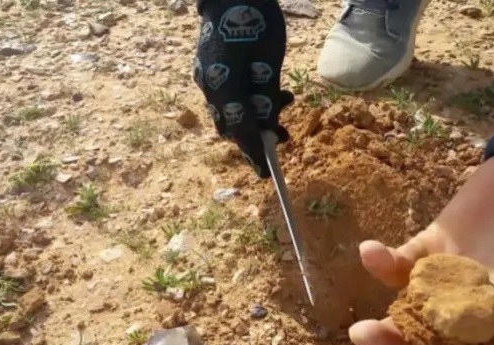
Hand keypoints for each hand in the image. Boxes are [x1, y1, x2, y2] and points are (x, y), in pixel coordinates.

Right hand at [193, 0, 293, 177]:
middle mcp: (210, 86)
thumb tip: (268, 129)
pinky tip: (271, 89)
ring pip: (231, 111)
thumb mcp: (268, 60)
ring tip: (286, 100)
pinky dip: (248, 100)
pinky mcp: (211, 68)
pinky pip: (228, 95)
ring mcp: (207, 77)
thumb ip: (266, 96)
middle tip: (284, 137)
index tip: (266, 174)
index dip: (255, 153)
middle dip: (257, 136)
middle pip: (233, 125)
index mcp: (223, 86)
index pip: (240, 130)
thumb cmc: (253, 20)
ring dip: (256, 115)